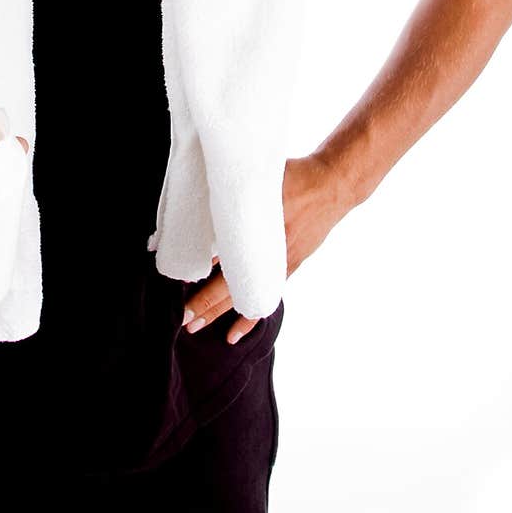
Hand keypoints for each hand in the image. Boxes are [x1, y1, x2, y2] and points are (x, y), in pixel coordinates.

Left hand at [181, 153, 349, 345]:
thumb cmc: (293, 177)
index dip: (201, 268)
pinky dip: (248, 317)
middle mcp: (266, 251)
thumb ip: (235, 194)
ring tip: (194, 325)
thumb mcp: (262, 181)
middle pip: (230, 283)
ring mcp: (277, 263)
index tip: (181, 281)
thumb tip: (203, 212)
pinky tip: (232, 335)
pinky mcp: (286, 268)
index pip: (223, 255)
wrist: (330, 187)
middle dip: (204, 300)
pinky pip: (264, 298)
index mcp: (258, 227)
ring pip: (243, 294)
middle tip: (181, 315)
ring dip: (218, 311)